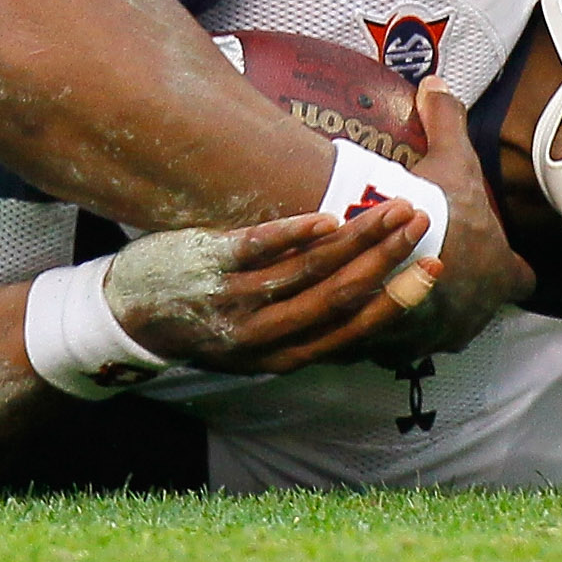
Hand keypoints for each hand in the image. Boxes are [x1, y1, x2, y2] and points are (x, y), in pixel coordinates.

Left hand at [104, 202, 436, 374]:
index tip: (433, 270)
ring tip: (391, 207)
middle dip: (386, 257)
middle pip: (338, 295)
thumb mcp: (255, 344)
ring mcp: (237, 298)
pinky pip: (260, 247)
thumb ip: (301, 328)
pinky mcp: (211, 264)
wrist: (128, 316)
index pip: (352, 329)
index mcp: (282, 354)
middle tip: (422, 222)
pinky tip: (328, 216)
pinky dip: (297, 234)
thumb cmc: (203, 323)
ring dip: (357, 237)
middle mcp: (263, 333)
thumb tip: (359, 306)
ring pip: (308, 269)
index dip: (396, 301)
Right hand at [355, 79, 534, 366]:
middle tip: (429, 269)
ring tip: (390, 289)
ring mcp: (437, 334)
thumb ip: (449, 120)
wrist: (389, 251)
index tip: (493, 258)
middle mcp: (476, 313)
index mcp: (499, 273)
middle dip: (455, 295)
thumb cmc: (435, 210)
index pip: (520, 278)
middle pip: (476, 310)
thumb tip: (439, 83)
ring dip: (417, 315)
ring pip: (432, 331)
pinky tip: (361, 306)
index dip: (509, 267)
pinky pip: (390, 341)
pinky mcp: (397, 343)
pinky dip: (379, 326)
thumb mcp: (449, 157)